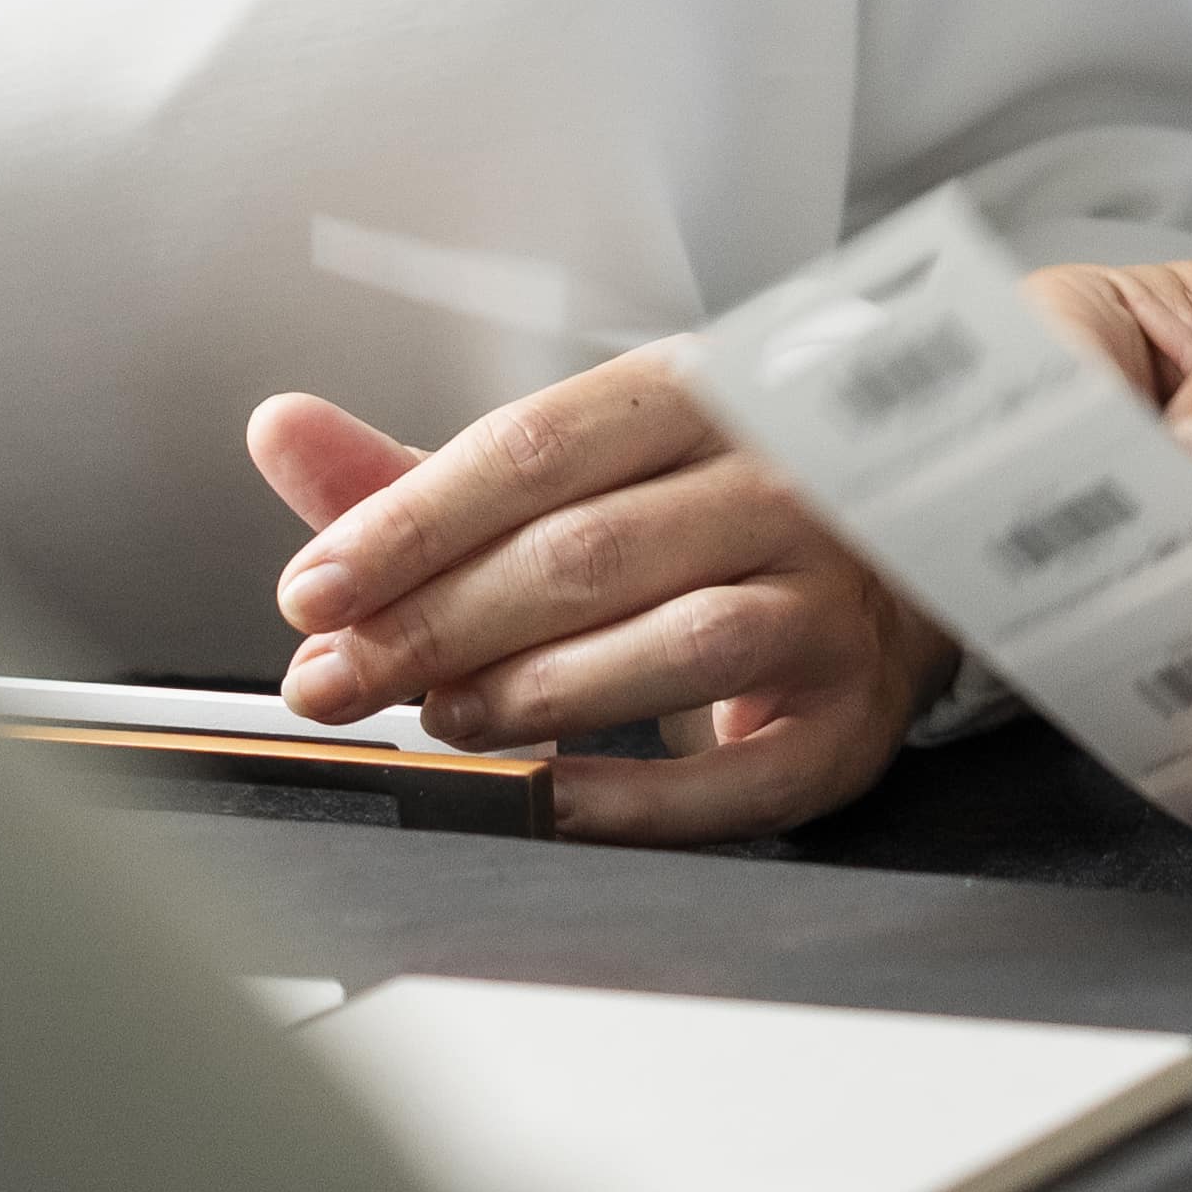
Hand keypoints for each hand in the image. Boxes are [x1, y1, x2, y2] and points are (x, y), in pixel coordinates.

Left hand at [252, 353, 953, 843]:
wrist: (912, 535)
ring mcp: (830, 598)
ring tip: (436, 718)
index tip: (312, 593)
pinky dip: (634, 796)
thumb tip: (280, 431)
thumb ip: (424, 472)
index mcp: (698, 395)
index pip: (533, 449)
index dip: (408, 525)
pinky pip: (744, 775)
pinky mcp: (856, 715)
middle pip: (585, 551)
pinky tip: (544, 794)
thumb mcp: (580, 467)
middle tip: (333, 679)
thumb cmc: (713, 504)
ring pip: (674, 644)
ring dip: (530, 693)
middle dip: (436, 624)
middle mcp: (778, 484)